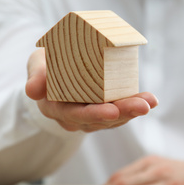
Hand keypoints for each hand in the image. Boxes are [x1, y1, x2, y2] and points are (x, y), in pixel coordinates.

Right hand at [25, 49, 157, 131]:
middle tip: (142, 106)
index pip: (76, 115)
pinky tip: (151, 100)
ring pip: (114, 118)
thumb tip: (32, 90)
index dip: (95, 114)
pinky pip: (119, 112)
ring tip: (150, 101)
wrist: (52, 72)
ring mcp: (90, 117)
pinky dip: (135, 106)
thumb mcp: (36, 65)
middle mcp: (74, 118)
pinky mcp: (103, 110)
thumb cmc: (45, 66)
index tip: (113, 110)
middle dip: (123, 113)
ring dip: (133, 111)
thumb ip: (35, 75)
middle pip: (100, 119)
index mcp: (56, 109)